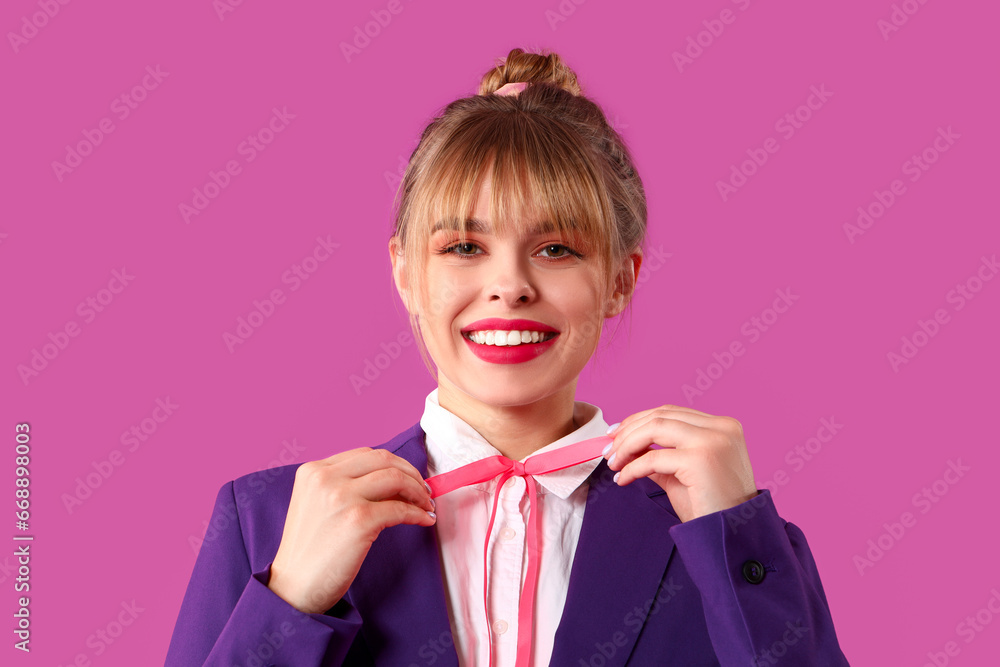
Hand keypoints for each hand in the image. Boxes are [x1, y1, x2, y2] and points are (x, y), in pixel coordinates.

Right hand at [267, 447, 436, 613]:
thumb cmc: (309, 552)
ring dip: (418, 492)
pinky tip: (424, 521)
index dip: (394, 464)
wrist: (293, 588)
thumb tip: (392, 479)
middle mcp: (325, 478)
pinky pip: (400, 509)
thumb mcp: (316, 504)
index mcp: (313, 471)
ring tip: (426, 506)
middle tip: (423, 491)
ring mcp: (341, 497)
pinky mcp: (358, 520)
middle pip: (384, 461)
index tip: (409, 478)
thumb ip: (342, 485)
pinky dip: (418, 514)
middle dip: (410, 473)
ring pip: (395, 479)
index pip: (365, 455)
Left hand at [603, 405, 757, 522]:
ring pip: (655, 428)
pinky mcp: (700, 459)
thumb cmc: (711, 508)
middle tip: (609, 450)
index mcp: (723, 426)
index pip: (672, 412)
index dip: (640, 420)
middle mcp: (721, 428)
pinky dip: (633, 467)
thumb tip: (628, 447)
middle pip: (661, 415)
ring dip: (627, 445)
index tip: (617, 433)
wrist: (733, 537)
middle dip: (628, 431)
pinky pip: (653, 458)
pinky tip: (624, 478)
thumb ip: (660, 456)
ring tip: (613, 462)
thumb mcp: (683, 474)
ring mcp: (712, 441)